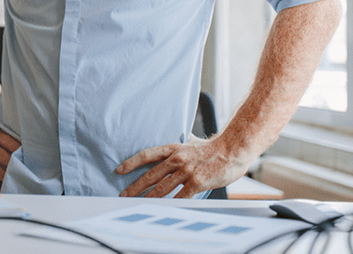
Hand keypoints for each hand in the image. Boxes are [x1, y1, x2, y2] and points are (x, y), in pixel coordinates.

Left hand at [116, 135, 253, 198]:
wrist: (232, 150)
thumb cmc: (213, 148)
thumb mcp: (191, 142)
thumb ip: (179, 148)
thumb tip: (172, 148)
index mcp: (173, 149)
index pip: (147, 155)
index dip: (132, 162)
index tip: (120, 170)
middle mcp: (177, 159)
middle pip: (151, 174)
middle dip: (135, 186)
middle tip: (124, 194)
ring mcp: (186, 171)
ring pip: (162, 187)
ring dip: (148, 197)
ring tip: (138, 203)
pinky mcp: (196, 182)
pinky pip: (180, 196)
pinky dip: (170, 203)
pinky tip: (162, 209)